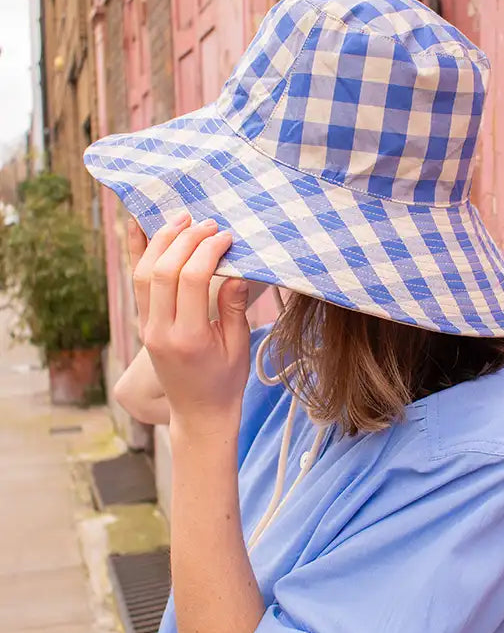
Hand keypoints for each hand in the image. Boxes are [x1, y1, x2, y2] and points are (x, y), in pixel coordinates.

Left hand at [129, 211, 250, 434]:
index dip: (209, 250)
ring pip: (143, 272)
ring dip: (161, 240)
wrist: (198, 413)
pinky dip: (139, 253)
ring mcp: (147, 328)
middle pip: (164, 269)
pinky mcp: (143, 325)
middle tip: (208, 223)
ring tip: (181, 219)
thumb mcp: (238, 346)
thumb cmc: (225, 382)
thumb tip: (235, 271)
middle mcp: (161, 331)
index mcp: (190, 338)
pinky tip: (144, 227)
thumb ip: (233, 307)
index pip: (193, 279)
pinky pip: (136, 283)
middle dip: (186, 238)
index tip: (226, 237)